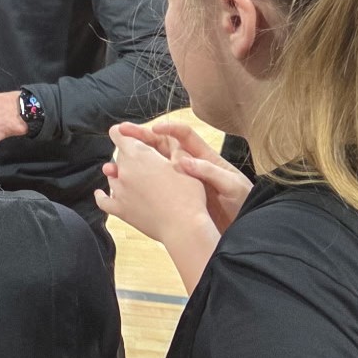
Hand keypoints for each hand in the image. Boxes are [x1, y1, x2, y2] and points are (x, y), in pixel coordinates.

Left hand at [95, 121, 213, 246]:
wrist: (183, 226)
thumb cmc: (188, 193)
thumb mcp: (183, 162)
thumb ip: (169, 146)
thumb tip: (159, 136)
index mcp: (139, 155)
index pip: (118, 134)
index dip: (123, 132)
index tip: (127, 133)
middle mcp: (124, 170)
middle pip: (119, 156)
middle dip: (130, 155)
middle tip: (148, 163)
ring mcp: (119, 191)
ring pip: (113, 176)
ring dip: (121, 174)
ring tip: (139, 179)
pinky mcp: (120, 210)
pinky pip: (103, 200)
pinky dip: (102, 195)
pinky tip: (100, 193)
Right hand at [128, 119, 250, 232]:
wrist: (244, 228)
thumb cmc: (243, 203)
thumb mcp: (231, 185)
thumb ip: (209, 171)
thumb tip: (183, 161)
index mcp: (204, 158)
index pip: (182, 136)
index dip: (168, 129)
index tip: (153, 129)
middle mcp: (189, 167)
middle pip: (160, 147)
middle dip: (140, 138)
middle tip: (120, 133)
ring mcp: (180, 182)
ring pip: (152, 167)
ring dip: (133, 163)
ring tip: (113, 164)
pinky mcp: (175, 198)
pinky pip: (154, 188)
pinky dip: (137, 187)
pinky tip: (123, 190)